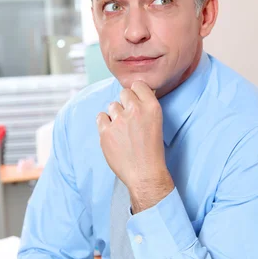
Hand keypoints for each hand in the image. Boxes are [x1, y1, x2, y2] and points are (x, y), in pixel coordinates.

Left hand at [96, 81, 173, 211]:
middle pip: (124, 93)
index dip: (136, 92)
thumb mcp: (156, 123)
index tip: (135, 101)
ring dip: (115, 115)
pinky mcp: (106, 131)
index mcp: (152, 107)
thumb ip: (145, 108)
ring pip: (112, 105)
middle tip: (129, 119)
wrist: (144, 174)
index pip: (138, 85)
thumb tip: (133, 96)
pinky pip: (101, 117)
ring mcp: (119, 121)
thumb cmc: (152, 151)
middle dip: (125, 103)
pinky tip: (113, 134)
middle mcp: (136, 110)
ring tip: (122, 131)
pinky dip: (105, 124)